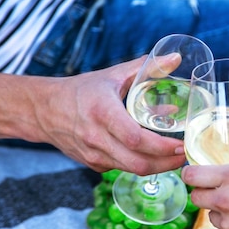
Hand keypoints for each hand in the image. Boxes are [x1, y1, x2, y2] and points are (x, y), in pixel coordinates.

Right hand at [37, 57, 186, 173]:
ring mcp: (93, 154)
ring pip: (131, 170)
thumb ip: (147, 67)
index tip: (180, 144)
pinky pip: (121, 168)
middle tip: (184, 155)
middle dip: (166, 164)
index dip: (161, 147)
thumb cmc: (82, 90)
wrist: (44, 110)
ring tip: (174, 157)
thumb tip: (175, 59)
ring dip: (156, 167)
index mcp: (103, 112)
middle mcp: (96, 137)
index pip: (136, 138)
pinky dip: (139, 164)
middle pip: (137, 162)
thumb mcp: (113, 75)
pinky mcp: (92, 163)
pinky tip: (151, 156)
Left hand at [182, 164, 228, 228]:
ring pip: (212, 217)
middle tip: (220, 196)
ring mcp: (228, 223)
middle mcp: (225, 198)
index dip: (191, 176)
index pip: (191, 175)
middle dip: (204, 196)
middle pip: (195, 197)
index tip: (193, 177)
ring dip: (223, 215)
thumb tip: (219, 182)